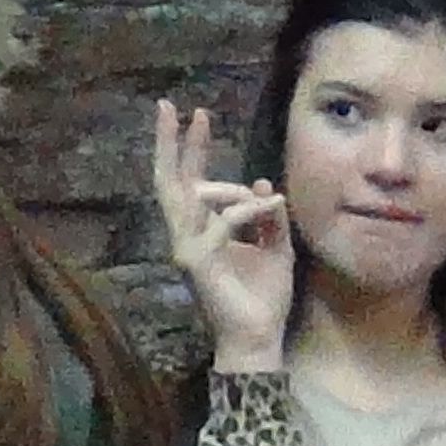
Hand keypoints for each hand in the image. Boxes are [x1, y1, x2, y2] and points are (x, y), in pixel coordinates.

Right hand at [152, 99, 293, 370]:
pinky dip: (249, 210)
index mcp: (201, 231)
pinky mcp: (195, 261)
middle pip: (169, 181)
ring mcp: (186, 248)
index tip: (194, 114)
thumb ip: (267, 215)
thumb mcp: (276, 246)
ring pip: (194, 196)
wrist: (258, 339)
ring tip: (265, 201)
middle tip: (171, 106)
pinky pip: (223, 220)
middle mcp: (186, 236)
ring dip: (232, 188)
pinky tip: (270, 208)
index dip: (186, 148)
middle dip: (171, 143)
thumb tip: (261, 183)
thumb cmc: (263, 297)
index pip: (187, 183)